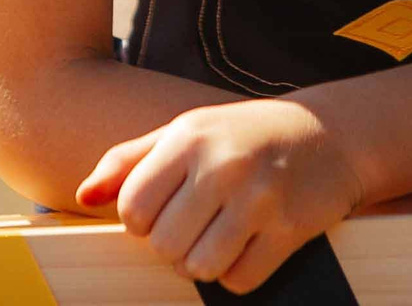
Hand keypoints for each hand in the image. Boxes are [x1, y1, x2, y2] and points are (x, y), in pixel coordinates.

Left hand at [74, 100, 365, 291]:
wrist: (328, 134)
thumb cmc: (243, 135)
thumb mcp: (185, 131)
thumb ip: (129, 160)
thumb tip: (83, 196)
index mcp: (189, 138)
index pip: (133, 207)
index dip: (140, 221)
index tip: (161, 211)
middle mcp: (222, 166)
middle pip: (164, 245)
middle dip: (171, 245)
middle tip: (191, 227)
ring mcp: (258, 199)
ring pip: (199, 268)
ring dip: (201, 264)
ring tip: (214, 239)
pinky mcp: (289, 229)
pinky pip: (240, 280)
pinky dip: (236, 274)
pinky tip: (245, 247)